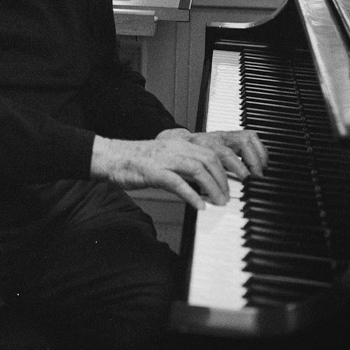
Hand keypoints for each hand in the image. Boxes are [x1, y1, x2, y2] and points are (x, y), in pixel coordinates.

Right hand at [89, 127, 264, 209]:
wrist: (112, 157)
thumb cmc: (137, 161)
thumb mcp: (166, 160)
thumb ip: (185, 168)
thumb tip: (204, 185)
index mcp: (180, 143)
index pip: (212, 151)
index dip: (228, 166)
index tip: (237, 180)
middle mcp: (175, 147)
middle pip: (209, 159)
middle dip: (224, 179)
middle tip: (230, 196)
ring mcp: (164, 159)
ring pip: (198, 169)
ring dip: (213, 187)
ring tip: (219, 203)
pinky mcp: (153, 172)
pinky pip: (177, 182)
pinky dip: (191, 195)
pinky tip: (199, 206)